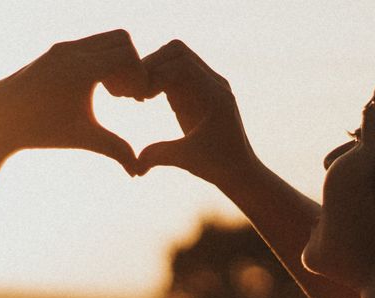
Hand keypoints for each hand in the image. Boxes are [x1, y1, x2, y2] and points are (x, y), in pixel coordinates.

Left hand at [0, 30, 146, 173]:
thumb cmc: (42, 130)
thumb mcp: (82, 139)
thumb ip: (115, 149)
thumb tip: (138, 173)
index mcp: (81, 70)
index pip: (128, 57)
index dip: (140, 77)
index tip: (136, 101)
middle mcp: (72, 51)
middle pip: (122, 40)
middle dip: (132, 65)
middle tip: (126, 94)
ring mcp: (63, 48)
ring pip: (107, 39)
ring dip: (117, 61)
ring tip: (112, 92)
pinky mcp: (56, 50)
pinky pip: (91, 44)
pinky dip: (101, 59)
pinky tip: (96, 87)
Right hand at [134, 40, 259, 185]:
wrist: (240, 169)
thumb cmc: (217, 166)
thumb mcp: (186, 160)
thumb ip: (160, 156)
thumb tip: (134, 165)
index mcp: (214, 96)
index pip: (180, 65)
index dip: (154, 75)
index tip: (139, 98)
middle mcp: (215, 83)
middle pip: (177, 51)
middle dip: (151, 66)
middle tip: (136, 92)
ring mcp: (209, 83)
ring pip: (176, 56)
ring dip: (154, 69)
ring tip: (141, 95)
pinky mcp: (200, 89)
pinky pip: (177, 69)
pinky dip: (159, 77)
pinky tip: (148, 98)